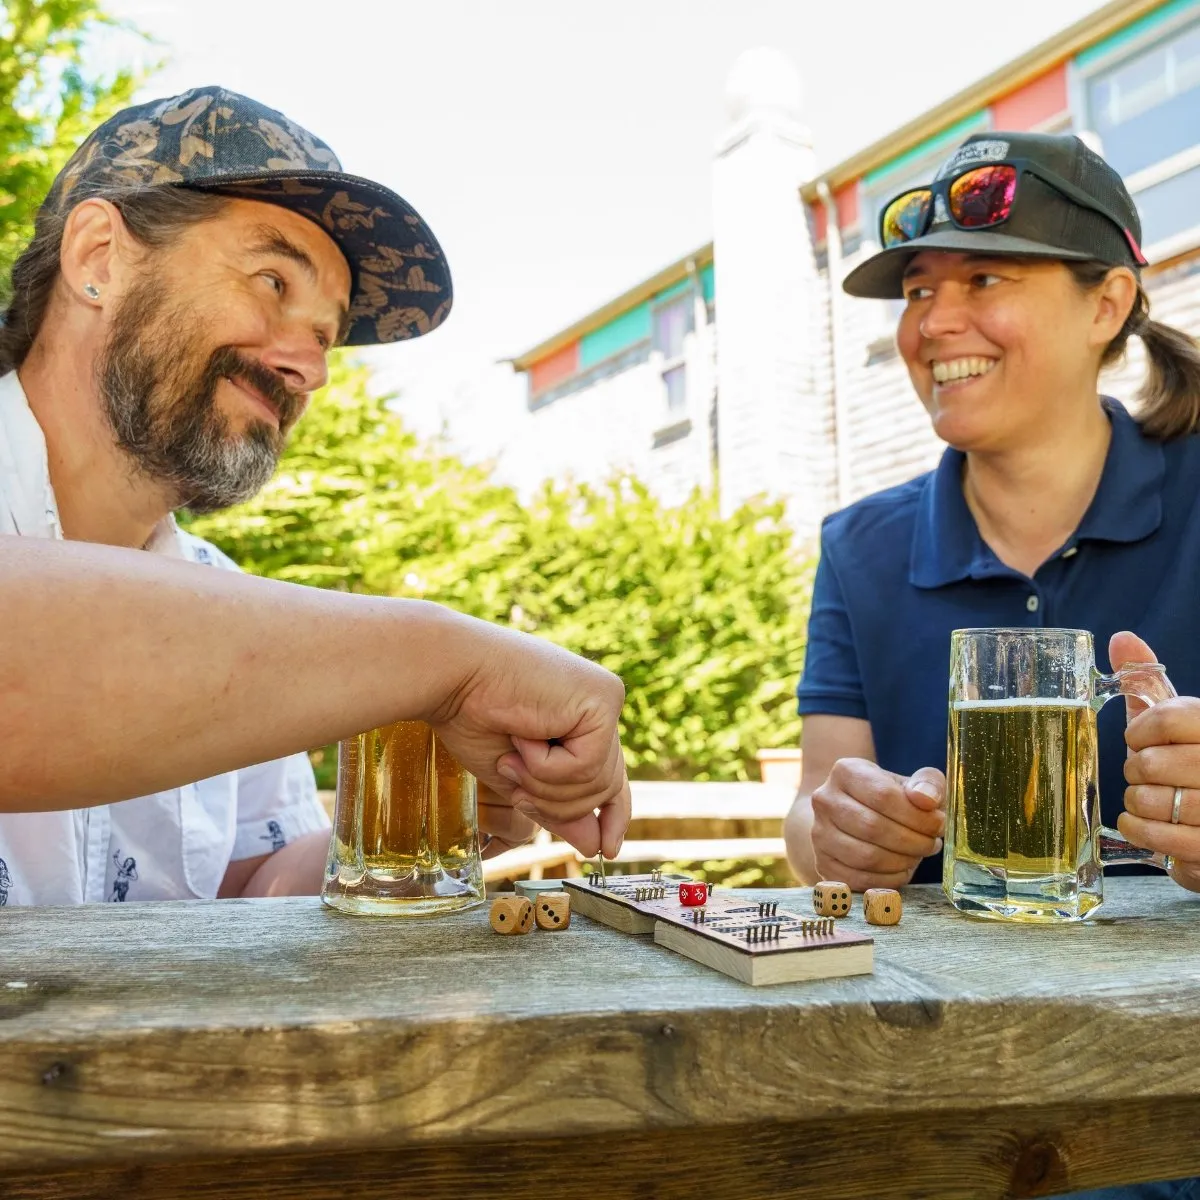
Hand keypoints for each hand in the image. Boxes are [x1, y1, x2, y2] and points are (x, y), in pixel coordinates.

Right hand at [425, 618, 629, 859]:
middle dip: (556, 804)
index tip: (605, 851)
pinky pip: (588, 766)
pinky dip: (547, 765)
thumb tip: (595, 846)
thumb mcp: (519, 776)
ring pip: (599, 783)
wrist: (450, 675)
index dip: (611, 816)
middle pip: (606, 787)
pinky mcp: (604, 699)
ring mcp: (606, 700)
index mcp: (582, 718)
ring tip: (513, 756)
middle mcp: (601, 706)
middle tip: (515, 789)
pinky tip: (524, 735)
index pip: (611, 777)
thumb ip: (557, 805)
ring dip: (545, 785)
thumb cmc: (471, 716)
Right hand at [809, 757, 945, 891]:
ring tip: (917, 854)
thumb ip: (927, 784)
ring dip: (902, 861)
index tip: (939, 824)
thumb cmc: (891, 799)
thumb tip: (926, 800)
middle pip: (873, 827)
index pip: (883, 795)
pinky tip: (902, 869)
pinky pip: (858, 880)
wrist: (854, 816)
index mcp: (845, 771)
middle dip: (912, 841)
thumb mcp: (912, 783)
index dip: (917, 815)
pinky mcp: (823, 863)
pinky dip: (887, 880)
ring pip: (865, 856)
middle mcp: (825, 800)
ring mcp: (819, 833)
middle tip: (932, 844)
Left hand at [1113, 631, 1199, 891]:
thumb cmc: (1194, 763)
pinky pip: (1162, 839)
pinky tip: (1142, 822)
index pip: (1168, 718)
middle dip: (1135, 769)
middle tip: (1143, 773)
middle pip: (1152, 763)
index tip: (1136, 738)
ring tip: (1146, 798)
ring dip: (1136, 801)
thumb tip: (1122, 638)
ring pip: (1153, 802)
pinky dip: (1140, 830)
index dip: (1139, 730)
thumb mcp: (1180, 721)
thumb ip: (1150, 682)